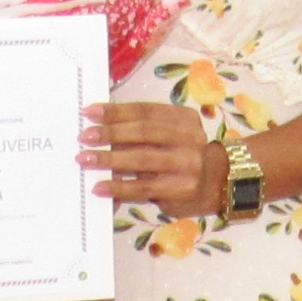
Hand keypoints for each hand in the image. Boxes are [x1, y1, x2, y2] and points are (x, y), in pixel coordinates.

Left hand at [81, 101, 222, 213]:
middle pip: (143, 132)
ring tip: (85, 159)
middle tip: (84, 136)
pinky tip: (100, 187)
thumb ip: (140, 132)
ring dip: (109, 159)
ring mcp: (187, 164)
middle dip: (110, 133)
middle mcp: (189, 138)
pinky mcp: (181, 189)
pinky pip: (143, 188)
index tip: (89, 112)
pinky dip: (119, 187)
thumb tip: (98, 130)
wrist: (216, 185)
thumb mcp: (168, 137)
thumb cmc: (181, 157)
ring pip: (142, 159)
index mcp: (183, 118)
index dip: (115, 111)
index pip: (145, 111)